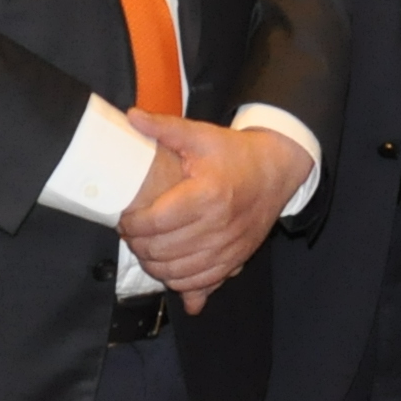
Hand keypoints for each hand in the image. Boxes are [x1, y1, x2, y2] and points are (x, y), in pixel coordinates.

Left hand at [120, 111, 303, 302]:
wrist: (276, 171)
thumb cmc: (236, 154)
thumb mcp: (201, 135)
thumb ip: (164, 127)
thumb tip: (132, 117)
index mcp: (207, 194)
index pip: (157, 222)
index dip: (132, 225)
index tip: (124, 219)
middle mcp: (219, 225)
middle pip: (163, 251)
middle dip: (138, 246)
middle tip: (130, 235)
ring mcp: (229, 247)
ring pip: (179, 273)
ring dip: (154, 267)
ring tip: (145, 251)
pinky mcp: (237, 259)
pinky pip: (203, 283)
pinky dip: (181, 283)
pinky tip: (170, 271)